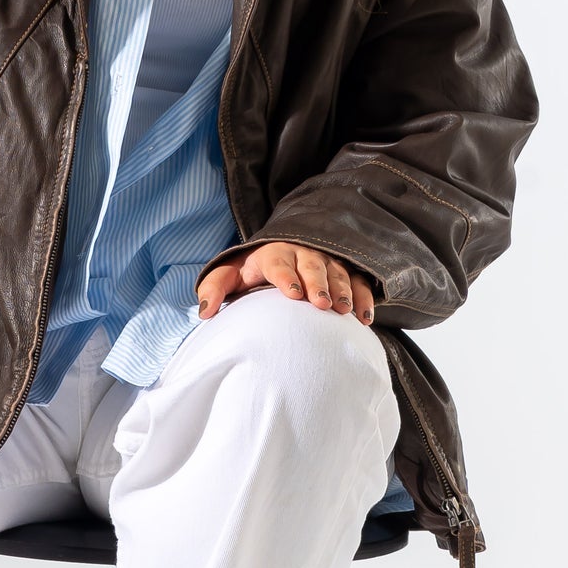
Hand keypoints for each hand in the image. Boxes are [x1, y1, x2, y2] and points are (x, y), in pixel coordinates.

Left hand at [196, 242, 376, 325]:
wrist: (284, 250)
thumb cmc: (253, 270)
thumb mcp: (230, 275)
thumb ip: (214, 289)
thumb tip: (204, 312)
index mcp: (273, 254)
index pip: (278, 263)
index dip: (286, 276)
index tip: (292, 293)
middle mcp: (302, 253)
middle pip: (311, 266)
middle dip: (317, 284)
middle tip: (321, 304)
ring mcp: (326, 261)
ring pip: (337, 273)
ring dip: (342, 290)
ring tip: (344, 310)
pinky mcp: (345, 270)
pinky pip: (357, 281)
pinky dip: (363, 297)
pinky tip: (363, 317)